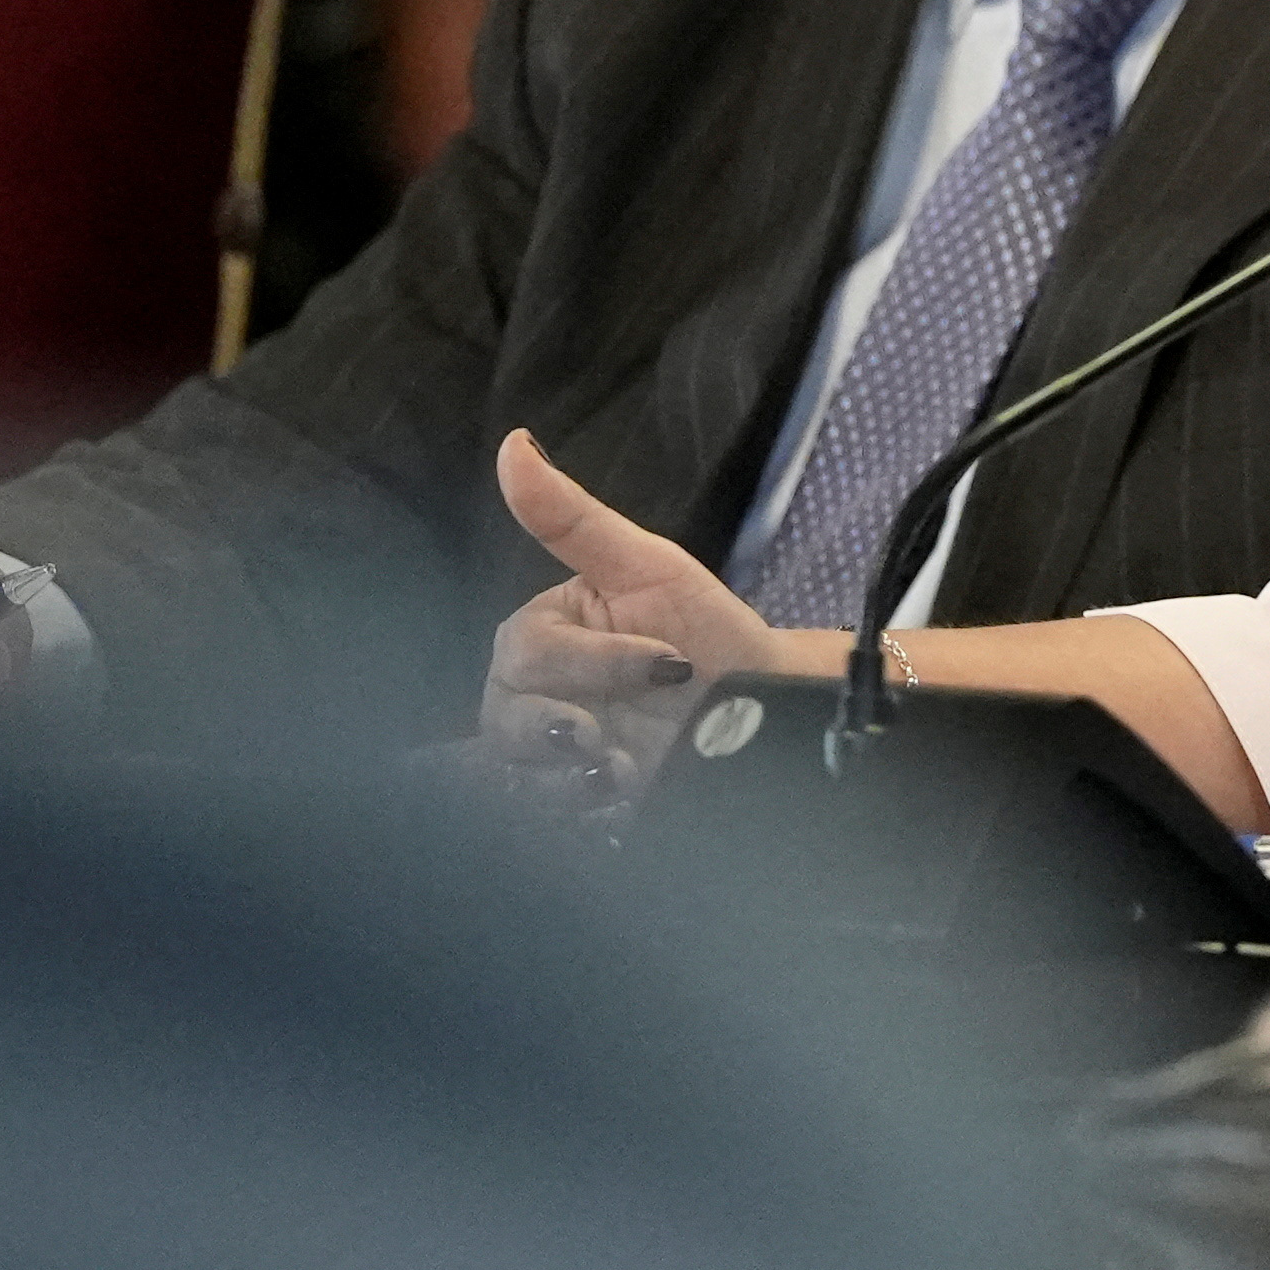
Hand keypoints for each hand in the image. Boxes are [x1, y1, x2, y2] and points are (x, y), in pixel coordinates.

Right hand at [476, 429, 785, 807]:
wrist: (766, 713)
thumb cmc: (710, 632)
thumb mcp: (650, 567)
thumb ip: (573, 517)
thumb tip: (514, 444)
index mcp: (542, 635)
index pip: (526, 655)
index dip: (594, 664)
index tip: (668, 664)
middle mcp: (533, 697)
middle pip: (503, 723)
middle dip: (564, 733)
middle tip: (620, 739)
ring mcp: (551, 758)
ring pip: (514, 781)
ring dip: (570, 785)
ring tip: (628, 773)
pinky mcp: (575, 808)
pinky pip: (545, 825)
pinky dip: (583, 820)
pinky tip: (625, 806)